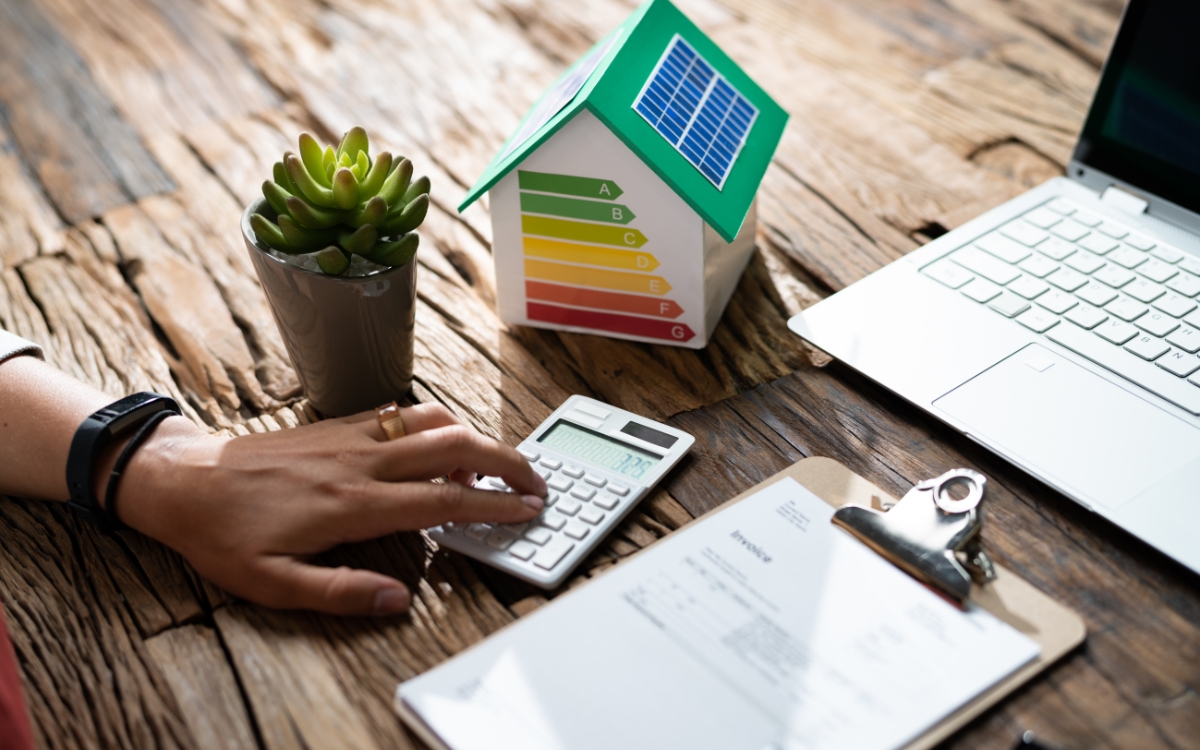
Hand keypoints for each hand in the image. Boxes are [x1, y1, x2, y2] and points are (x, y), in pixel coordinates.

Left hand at [115, 404, 546, 615]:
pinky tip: (443, 438)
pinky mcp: (339, 425)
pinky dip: (437, 422)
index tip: (528, 509)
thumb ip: (341, 593)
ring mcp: (352, 437)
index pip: (443, 498)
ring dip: (475, 437)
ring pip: (433, 421)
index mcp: (353, 504)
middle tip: (535, 480)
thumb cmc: (224, 533)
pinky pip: (401, 412)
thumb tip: (399, 599)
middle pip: (454, 447)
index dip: (494, 505)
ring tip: (496, 463)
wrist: (183, 478)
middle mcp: (362, 462)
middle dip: (505, 461)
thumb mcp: (273, 584)